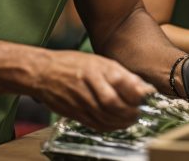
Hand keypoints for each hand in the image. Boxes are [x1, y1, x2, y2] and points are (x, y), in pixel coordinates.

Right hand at [32, 50, 154, 130]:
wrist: (42, 72)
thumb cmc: (72, 64)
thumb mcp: (97, 61)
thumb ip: (120, 74)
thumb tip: (143, 87)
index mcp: (96, 67)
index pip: (122, 82)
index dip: (137, 93)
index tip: (146, 96)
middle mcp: (89, 83)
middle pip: (114, 103)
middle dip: (131, 111)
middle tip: (138, 111)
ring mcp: (81, 99)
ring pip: (106, 116)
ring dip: (123, 121)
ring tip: (131, 118)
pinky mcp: (75, 113)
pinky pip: (96, 124)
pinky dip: (110, 126)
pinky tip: (116, 124)